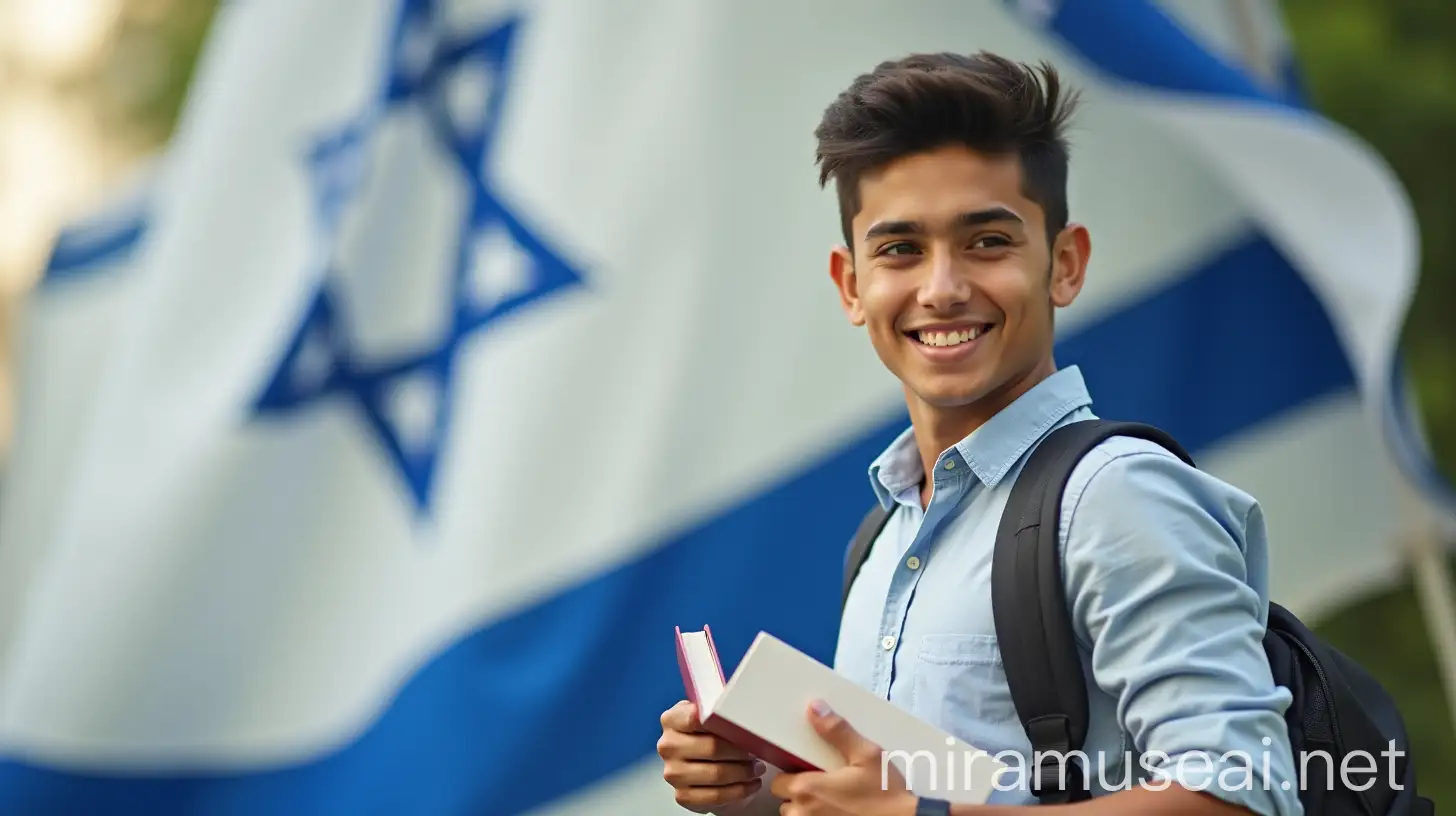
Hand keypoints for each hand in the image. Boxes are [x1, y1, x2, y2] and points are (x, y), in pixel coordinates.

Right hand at [658, 699, 766, 811]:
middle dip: (741, 751)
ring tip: (757, 768)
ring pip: (716, 774)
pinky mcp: (682, 795)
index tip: (743, 727)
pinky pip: (716, 796)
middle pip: (711, 748)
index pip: (696, 718)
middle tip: (758, 751)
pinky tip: (750, 785)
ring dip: (743, 773)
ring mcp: (673, 772)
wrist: (700, 762)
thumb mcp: (710, 715)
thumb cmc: (709, 734)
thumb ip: (721, 709)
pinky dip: (738, 791)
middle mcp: (668, 746)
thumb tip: (747, 711)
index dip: (724, 723)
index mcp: (672, 719)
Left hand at [770, 700, 918, 815]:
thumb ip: (837, 731)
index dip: (791, 775)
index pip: (778, 782)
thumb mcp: (866, 754)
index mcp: (808, 790)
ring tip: (831, 803)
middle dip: (798, 795)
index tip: (808, 771)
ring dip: (807, 811)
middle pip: (786, 803)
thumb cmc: (886, 793)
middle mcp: (804, 814)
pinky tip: (838, 813)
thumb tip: (815, 708)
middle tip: (822, 786)